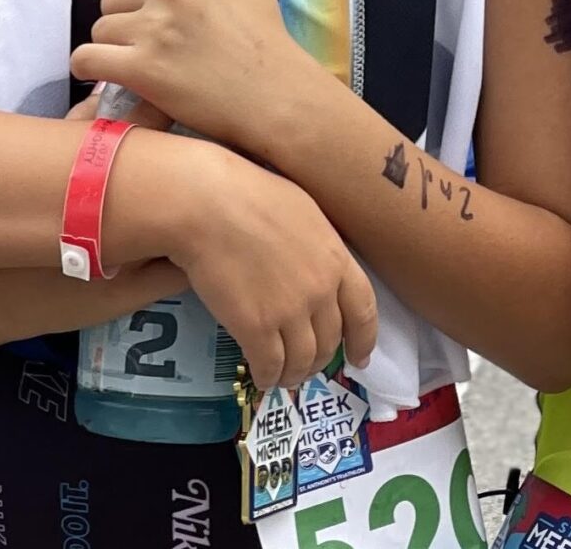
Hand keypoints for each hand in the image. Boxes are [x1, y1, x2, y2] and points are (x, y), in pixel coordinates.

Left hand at [68, 0, 324, 154]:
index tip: (153, 9)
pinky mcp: (142, 68)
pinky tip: (108, 73)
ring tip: (141, 59)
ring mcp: (154, 28)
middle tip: (153, 38)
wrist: (275, 93)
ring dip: (115, 44)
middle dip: (127, 16)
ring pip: (100, 27)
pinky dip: (90, 67)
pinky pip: (87, 58)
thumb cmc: (264, 29)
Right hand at [142, 141, 379, 389]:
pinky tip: (262, 376)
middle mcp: (320, 289)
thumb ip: (317, 246)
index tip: (360, 358)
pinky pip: (270, 365)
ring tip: (284, 377)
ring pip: (302, 359)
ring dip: (294, 374)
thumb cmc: (248, 194)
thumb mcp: (302, 211)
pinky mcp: (256, 327)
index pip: (363, 309)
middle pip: (330, 340)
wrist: (207, 203)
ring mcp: (289, 310)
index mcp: (335, 258)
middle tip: (307, 367)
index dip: (364, 339)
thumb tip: (317, 266)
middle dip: (320, 360)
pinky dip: (268, 377)